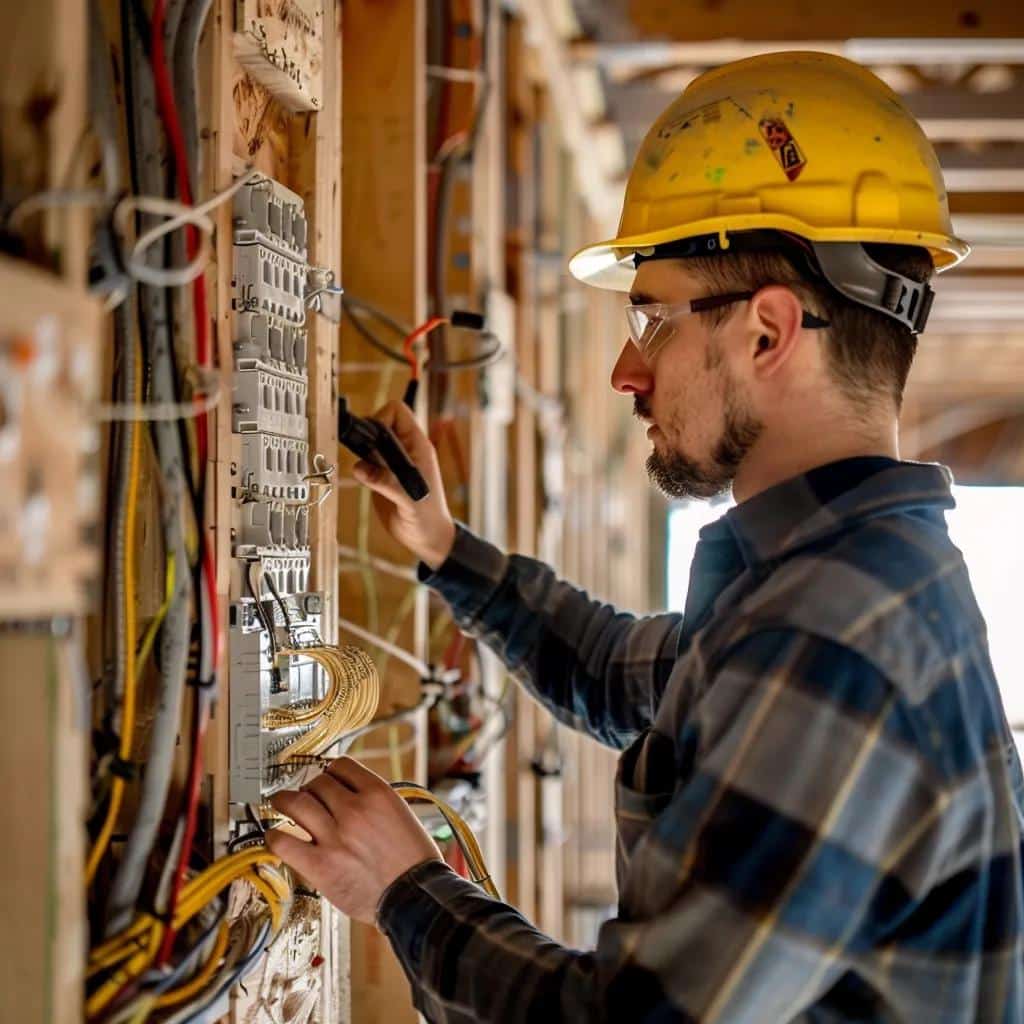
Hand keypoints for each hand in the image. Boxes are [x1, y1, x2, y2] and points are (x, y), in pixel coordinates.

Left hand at [266, 757, 440, 923]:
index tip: (324, 779)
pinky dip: (274, 836)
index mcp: (378, 793)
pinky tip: (275, 836)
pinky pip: (284, 842)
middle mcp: (354, 809)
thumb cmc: (412, 860)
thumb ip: (372, 800)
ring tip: (281, 803)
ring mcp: (335, 836)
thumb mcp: (401, 813)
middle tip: (306, 796)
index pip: (340, 765)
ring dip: (285, 801)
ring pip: (296, 803)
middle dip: (310, 788)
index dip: (330, 772)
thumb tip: (346, 794)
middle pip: (317, 783)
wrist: (414, 896)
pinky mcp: (320, 865)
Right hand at [351, 400, 455, 570]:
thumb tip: (360, 468)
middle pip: (381, 423)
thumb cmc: (428, 520)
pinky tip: (361, 479)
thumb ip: (386, 483)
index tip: (372, 440)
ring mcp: (392, 462)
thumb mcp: (410, 501)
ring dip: (361, 450)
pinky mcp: (381, 476)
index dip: (381, 418)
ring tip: (363, 470)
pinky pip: (366, 460)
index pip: (398, 413)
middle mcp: (405, 450)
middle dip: (367, 435)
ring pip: (371, 441)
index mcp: (418, 447)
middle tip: (364, 456)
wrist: (427, 539)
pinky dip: (359, 465)